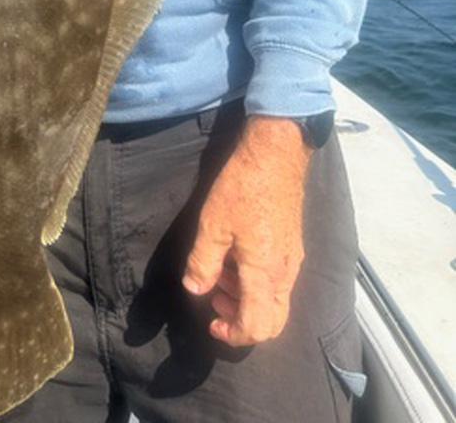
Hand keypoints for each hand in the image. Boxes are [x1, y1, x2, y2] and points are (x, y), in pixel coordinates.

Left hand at [182, 115, 309, 345]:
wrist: (275, 154)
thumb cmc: (242, 187)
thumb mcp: (212, 224)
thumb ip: (203, 262)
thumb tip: (195, 289)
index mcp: (266, 273)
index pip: (257, 327)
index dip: (233, 335)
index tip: (211, 323)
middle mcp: (285, 272)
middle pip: (273, 321)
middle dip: (242, 321)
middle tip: (216, 300)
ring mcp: (293, 258)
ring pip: (276, 299)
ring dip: (247, 298)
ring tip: (220, 273)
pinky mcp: (293, 244)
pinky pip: (279, 279)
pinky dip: (257, 281)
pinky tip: (236, 255)